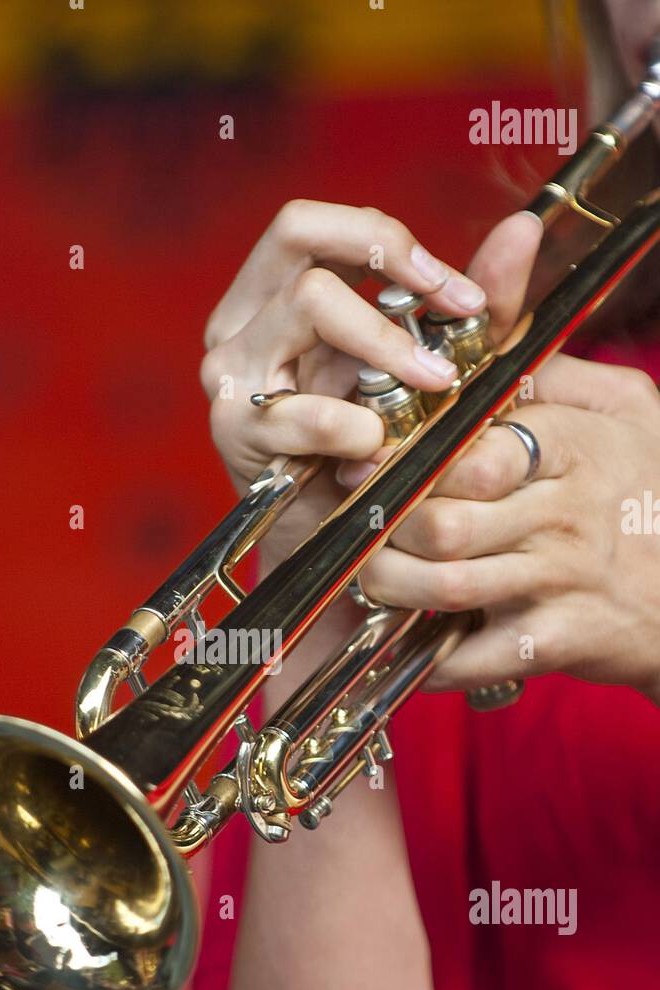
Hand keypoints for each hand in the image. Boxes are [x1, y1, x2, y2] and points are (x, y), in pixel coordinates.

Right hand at [200, 200, 541, 566]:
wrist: (335, 541)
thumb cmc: (375, 447)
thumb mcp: (426, 367)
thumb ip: (469, 305)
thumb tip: (524, 230)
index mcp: (274, 293)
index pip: (315, 223)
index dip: (388, 236)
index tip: (458, 292)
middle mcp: (242, 320)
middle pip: (299, 233)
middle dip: (390, 263)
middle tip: (451, 313)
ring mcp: (230, 371)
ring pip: (310, 303)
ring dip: (387, 342)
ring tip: (429, 384)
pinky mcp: (234, 429)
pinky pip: (298, 408)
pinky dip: (351, 425)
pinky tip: (375, 446)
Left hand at [355, 353, 659, 704]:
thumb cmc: (655, 489)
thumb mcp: (625, 409)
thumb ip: (550, 371)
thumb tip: (485, 325)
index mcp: (573, 448)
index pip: (471, 453)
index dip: (406, 461)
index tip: (369, 464)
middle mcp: (565, 515)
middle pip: (441, 524)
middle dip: (386, 529)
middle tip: (362, 527)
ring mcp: (561, 583)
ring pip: (444, 587)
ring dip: (390, 588)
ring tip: (374, 578)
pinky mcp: (556, 643)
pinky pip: (471, 657)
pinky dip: (427, 660)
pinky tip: (411, 645)